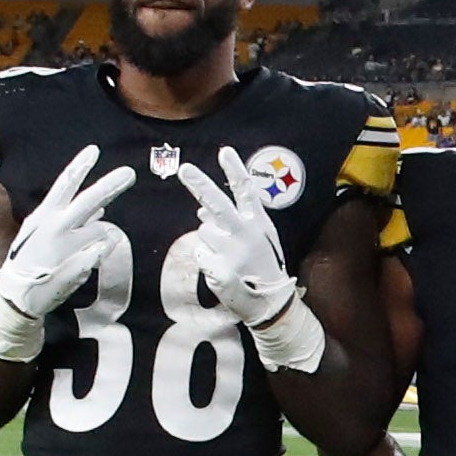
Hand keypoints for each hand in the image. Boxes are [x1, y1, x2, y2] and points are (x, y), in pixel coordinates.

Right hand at [0, 144, 134, 357]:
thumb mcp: (42, 234)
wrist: (17, 298)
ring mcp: (65, 247)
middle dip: (109, 185)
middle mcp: (54, 227)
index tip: (94, 150)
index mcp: (44, 216)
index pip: (63, 186)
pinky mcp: (75, 267)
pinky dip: (96, 253)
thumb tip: (101, 211)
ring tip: (84, 245)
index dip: (79, 167)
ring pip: (99, 230)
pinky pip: (97, 254)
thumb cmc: (30, 262)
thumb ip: (71, 221)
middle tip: (130, 173)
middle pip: (87, 201)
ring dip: (98, 235)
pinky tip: (90, 256)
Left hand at [178, 149, 324, 370]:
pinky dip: (206, 260)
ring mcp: (232, 252)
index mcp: (258, 224)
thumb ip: (233, 221)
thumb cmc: (263, 268)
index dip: (235, 170)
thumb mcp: (258, 240)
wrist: (272, 304)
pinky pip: (200, 254)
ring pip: (204, 231)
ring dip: (210, 241)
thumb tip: (200, 208)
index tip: (224, 151)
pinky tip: (223, 270)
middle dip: (200, 184)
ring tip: (229, 257)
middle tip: (184, 169)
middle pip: (218, 203)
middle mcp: (245, 234)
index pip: (246, 191)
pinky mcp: (219, 270)